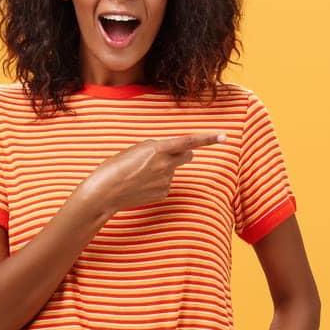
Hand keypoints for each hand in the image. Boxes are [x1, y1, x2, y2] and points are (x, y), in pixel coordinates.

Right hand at [81, 132, 227, 214]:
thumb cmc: (116, 166)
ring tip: (139, 173)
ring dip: (162, 169)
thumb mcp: (137, 149)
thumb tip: (171, 154)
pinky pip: (165, 184)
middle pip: (187, 156)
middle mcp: (166, 164)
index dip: (208, 138)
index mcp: (158, 148)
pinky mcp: (163, 193)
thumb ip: (157, 148)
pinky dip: (156, 183)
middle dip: (184, 154)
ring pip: (172, 170)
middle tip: (165, 156)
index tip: (224, 136)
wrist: (104, 192)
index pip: (189, 141)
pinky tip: (140, 185)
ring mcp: (166, 180)